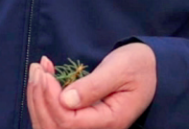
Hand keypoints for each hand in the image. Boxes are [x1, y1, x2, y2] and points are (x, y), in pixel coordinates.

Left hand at [27, 43, 156, 128]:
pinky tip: (43, 79)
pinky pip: (55, 118)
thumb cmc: (138, 65)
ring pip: (51, 125)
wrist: (151, 69)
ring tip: (38, 70)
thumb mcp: (119, 69)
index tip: (45, 72)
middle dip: (39, 98)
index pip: (69, 121)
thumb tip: (65, 100)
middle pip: (55, 127)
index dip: (51, 99)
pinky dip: (43, 100)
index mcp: (111, 121)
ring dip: (37, 99)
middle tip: (37, 68)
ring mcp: (90, 127)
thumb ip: (93, 86)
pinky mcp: (82, 120)